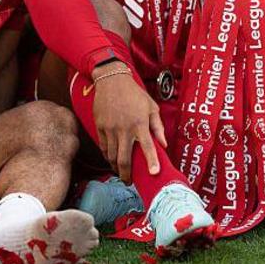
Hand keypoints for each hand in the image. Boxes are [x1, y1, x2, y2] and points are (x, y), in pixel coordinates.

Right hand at [91, 63, 166, 182]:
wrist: (112, 81)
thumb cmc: (135, 94)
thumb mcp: (151, 107)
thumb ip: (158, 126)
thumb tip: (164, 144)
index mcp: (140, 124)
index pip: (147, 147)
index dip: (152, 162)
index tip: (154, 173)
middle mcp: (124, 129)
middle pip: (124, 159)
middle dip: (126, 174)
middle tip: (129, 182)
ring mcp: (110, 129)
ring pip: (111, 156)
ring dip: (116, 167)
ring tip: (120, 173)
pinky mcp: (100, 127)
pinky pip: (103, 147)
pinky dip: (107, 156)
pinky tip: (111, 160)